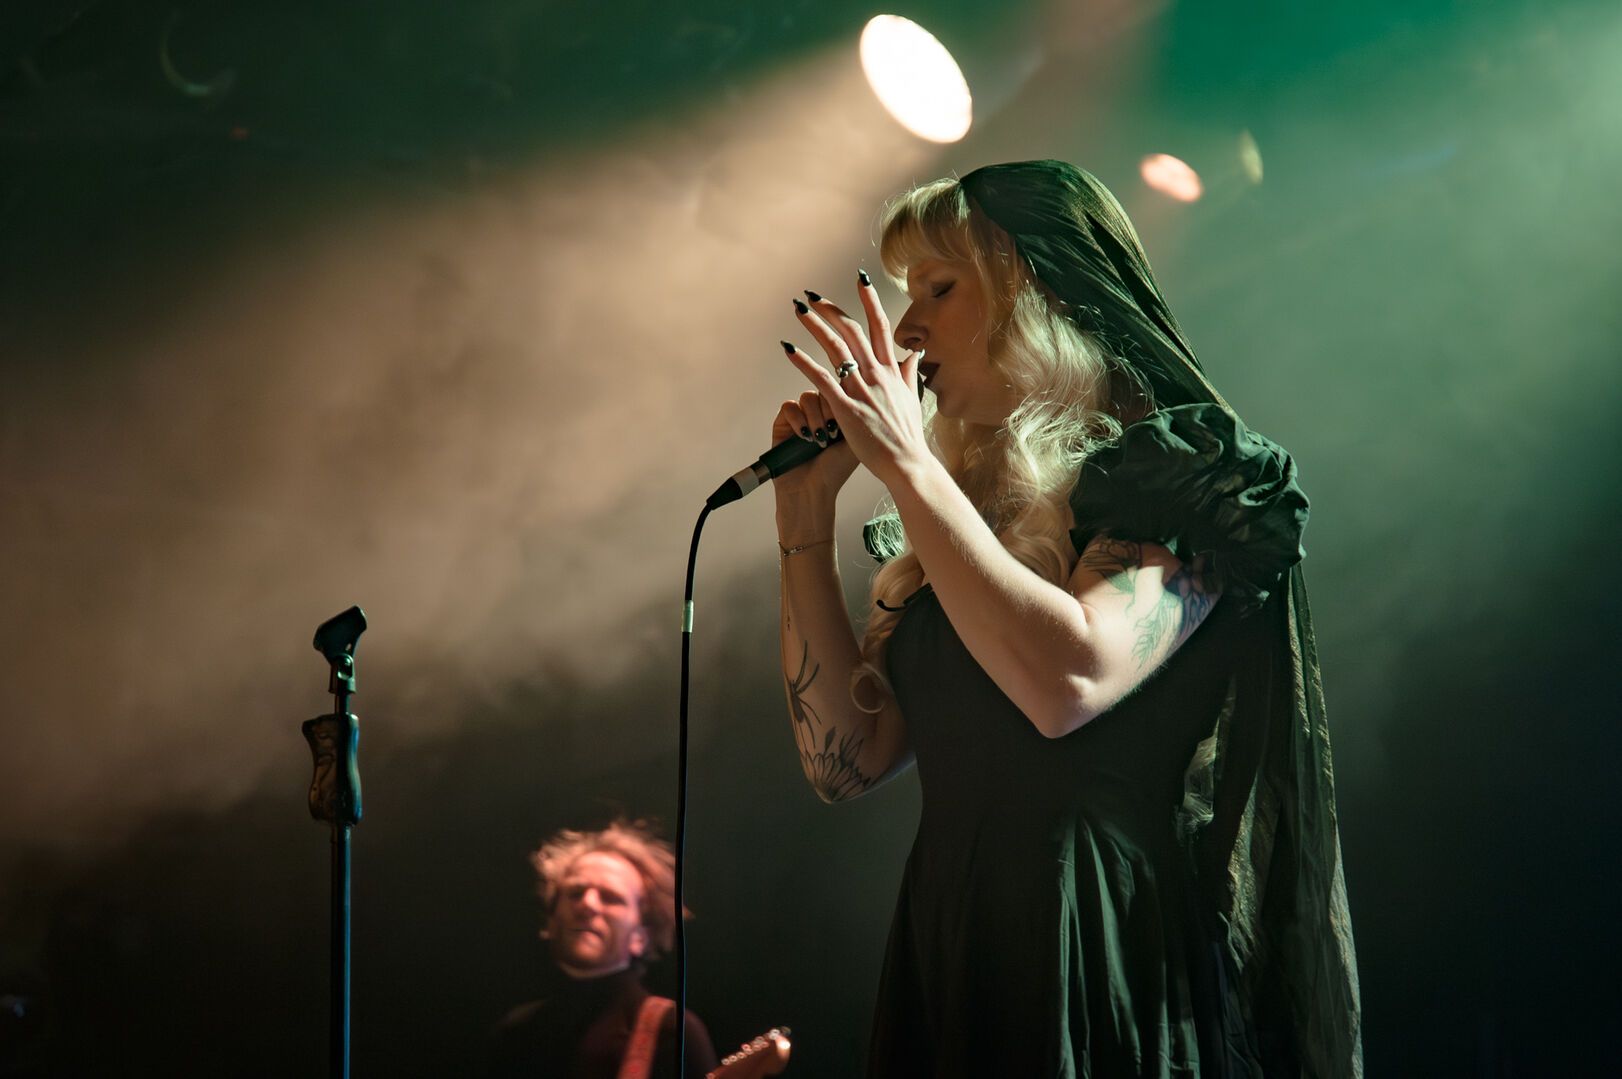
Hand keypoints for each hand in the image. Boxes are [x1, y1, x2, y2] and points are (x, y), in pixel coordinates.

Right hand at [768, 388, 857, 502]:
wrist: (812, 490)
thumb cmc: (835, 471)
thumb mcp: (854, 440)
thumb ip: (857, 415)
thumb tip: (854, 391)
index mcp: (839, 415)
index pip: (841, 390)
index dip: (843, 399)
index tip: (846, 420)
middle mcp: (820, 414)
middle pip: (824, 389)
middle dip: (830, 410)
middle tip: (833, 432)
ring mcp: (801, 417)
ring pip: (807, 396)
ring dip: (815, 416)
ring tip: (819, 439)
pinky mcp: (783, 423)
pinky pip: (789, 406)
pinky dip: (797, 419)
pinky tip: (804, 436)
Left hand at [782, 276, 926, 489]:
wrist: (907, 464)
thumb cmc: (908, 437)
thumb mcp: (912, 399)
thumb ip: (910, 373)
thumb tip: (913, 352)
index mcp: (891, 372)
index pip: (879, 327)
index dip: (869, 301)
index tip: (860, 280)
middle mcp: (877, 375)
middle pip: (852, 331)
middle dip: (831, 309)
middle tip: (811, 294)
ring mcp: (861, 391)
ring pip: (836, 348)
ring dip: (815, 326)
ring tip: (798, 310)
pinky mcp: (846, 409)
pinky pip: (821, 379)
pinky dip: (804, 362)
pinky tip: (789, 350)